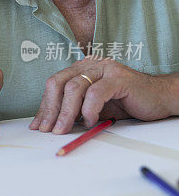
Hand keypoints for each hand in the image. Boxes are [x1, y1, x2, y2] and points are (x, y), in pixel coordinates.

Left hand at [30, 57, 176, 133]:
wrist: (158, 98)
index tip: (38, 125)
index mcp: (81, 69)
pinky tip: (90, 122)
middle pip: (59, 83)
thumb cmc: (126, 102)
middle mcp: (91, 65)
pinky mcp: (119, 78)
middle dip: (51, 109)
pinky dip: (89, 110)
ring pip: (75, 87)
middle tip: (47, 130)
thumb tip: (50, 123)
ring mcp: (105, 69)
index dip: (44, 106)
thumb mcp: (93, 108)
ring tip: (64, 129)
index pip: (54, 84)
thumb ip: (74, 111)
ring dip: (66, 112)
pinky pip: (95, 93)